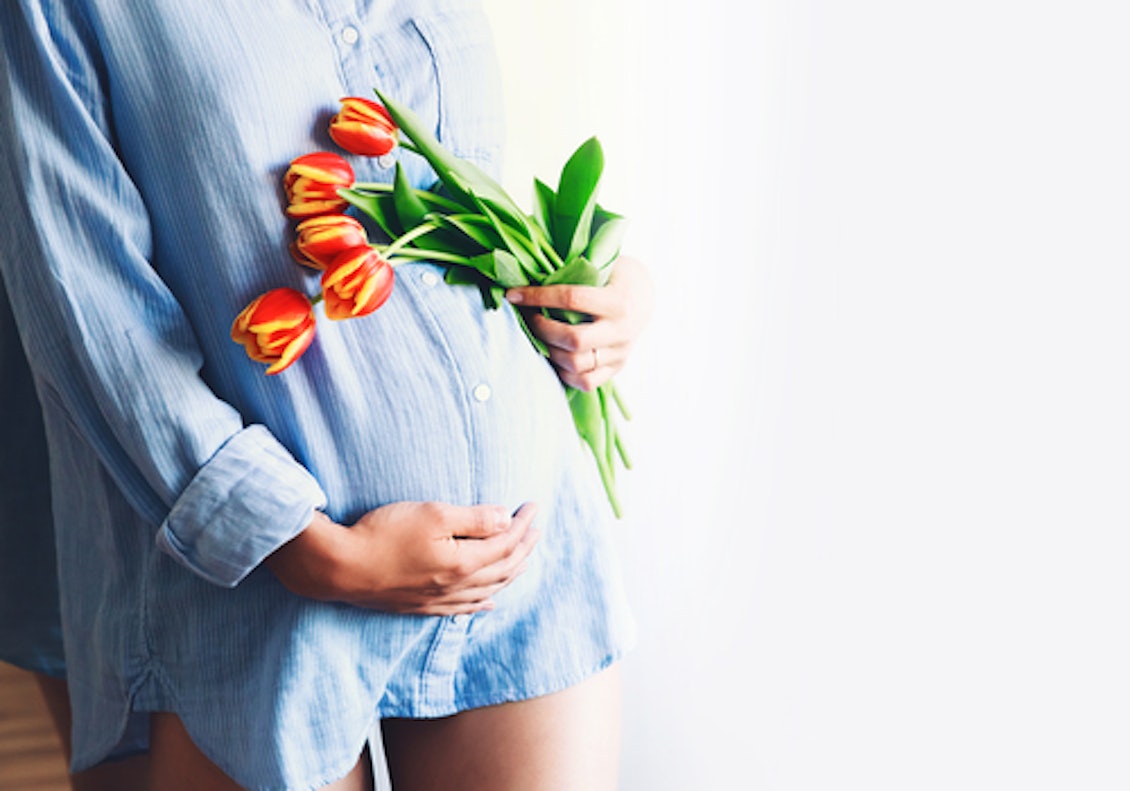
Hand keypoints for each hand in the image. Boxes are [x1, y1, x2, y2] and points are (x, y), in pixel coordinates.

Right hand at [265, 501, 538, 614]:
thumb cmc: (384, 533)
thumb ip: (474, 519)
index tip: (534, 506)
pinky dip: (484, 602)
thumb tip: (507, 519)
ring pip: (488, 590)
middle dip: (525, 547)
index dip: (524, 524)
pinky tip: (490, 602)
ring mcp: (439, 600)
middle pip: (503, 569)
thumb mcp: (432, 514)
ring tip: (524, 558)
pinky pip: (464, 609)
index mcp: (463, 563)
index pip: (506, 543)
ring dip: (511, 573)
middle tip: (537, 528)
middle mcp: (457, 587)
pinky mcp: (421, 607)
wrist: (340, 567)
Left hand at [506, 256, 653, 390]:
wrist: (643, 297)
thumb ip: (572, 271)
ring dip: (549, 350)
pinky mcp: (617, 368)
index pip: (572, 299)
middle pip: (573, 339)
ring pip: (576, 364)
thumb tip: (527, 273)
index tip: (514, 294)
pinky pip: (585, 382)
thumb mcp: (601, 265)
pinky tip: (553, 355)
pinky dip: (563, 373)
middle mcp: (621, 330)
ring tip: (538, 336)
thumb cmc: (613, 275)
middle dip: (541, 329)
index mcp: (618, 301)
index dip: (538, 296)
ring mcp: (620, 353)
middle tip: (528, 318)